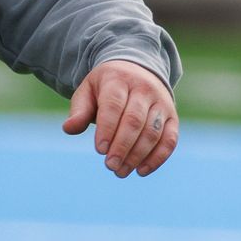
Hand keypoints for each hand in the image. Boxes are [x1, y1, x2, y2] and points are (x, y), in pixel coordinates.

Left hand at [63, 59, 178, 177]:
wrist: (136, 69)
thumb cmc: (106, 87)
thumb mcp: (88, 90)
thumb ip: (79, 110)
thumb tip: (68, 129)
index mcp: (118, 79)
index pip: (114, 105)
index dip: (107, 129)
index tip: (100, 150)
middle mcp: (143, 89)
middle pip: (134, 120)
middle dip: (122, 146)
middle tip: (110, 166)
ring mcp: (161, 102)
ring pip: (152, 132)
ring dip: (137, 155)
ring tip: (121, 171)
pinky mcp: (172, 117)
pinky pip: (170, 139)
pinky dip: (157, 158)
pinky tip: (141, 171)